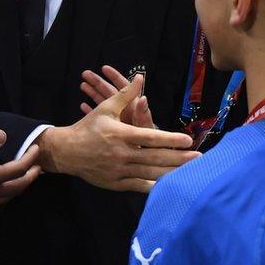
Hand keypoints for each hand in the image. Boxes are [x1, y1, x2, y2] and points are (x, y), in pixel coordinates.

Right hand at [0, 130, 39, 242]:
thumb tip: (3, 134)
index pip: (19, 168)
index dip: (30, 158)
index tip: (36, 148)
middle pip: (19, 186)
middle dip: (32, 175)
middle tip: (39, 168)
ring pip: (10, 196)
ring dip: (21, 187)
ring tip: (24, 180)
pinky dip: (7, 195)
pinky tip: (0, 194)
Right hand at [36, 78, 198, 192]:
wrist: (66, 152)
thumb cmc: (88, 127)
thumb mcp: (105, 108)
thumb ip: (125, 94)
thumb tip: (140, 77)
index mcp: (120, 134)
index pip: (150, 137)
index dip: (170, 139)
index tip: (187, 140)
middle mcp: (121, 154)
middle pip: (155, 158)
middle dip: (179, 159)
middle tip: (199, 158)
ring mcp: (118, 171)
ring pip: (150, 173)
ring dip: (171, 173)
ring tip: (190, 173)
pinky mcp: (116, 183)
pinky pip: (138, 186)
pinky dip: (154, 187)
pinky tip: (169, 187)